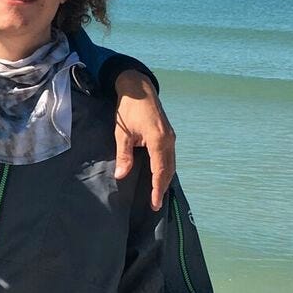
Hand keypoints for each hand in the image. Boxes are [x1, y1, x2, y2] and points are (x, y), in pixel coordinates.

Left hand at [113, 70, 175, 211]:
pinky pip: (170, 156)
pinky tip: (159, 176)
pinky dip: (166, 168)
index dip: (157, 189)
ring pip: (171, 163)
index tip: (154, 203)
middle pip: (168, 169)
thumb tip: (121, 175)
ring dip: (165, 179)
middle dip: (162, 187)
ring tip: (158, 194)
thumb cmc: (128, 109)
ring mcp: (171, 137)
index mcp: (159, 140)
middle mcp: (169, 140)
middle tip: (156, 204)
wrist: (138, 88)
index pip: (160, 171)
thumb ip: (123, 155)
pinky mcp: (168, 134)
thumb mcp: (122, 133)